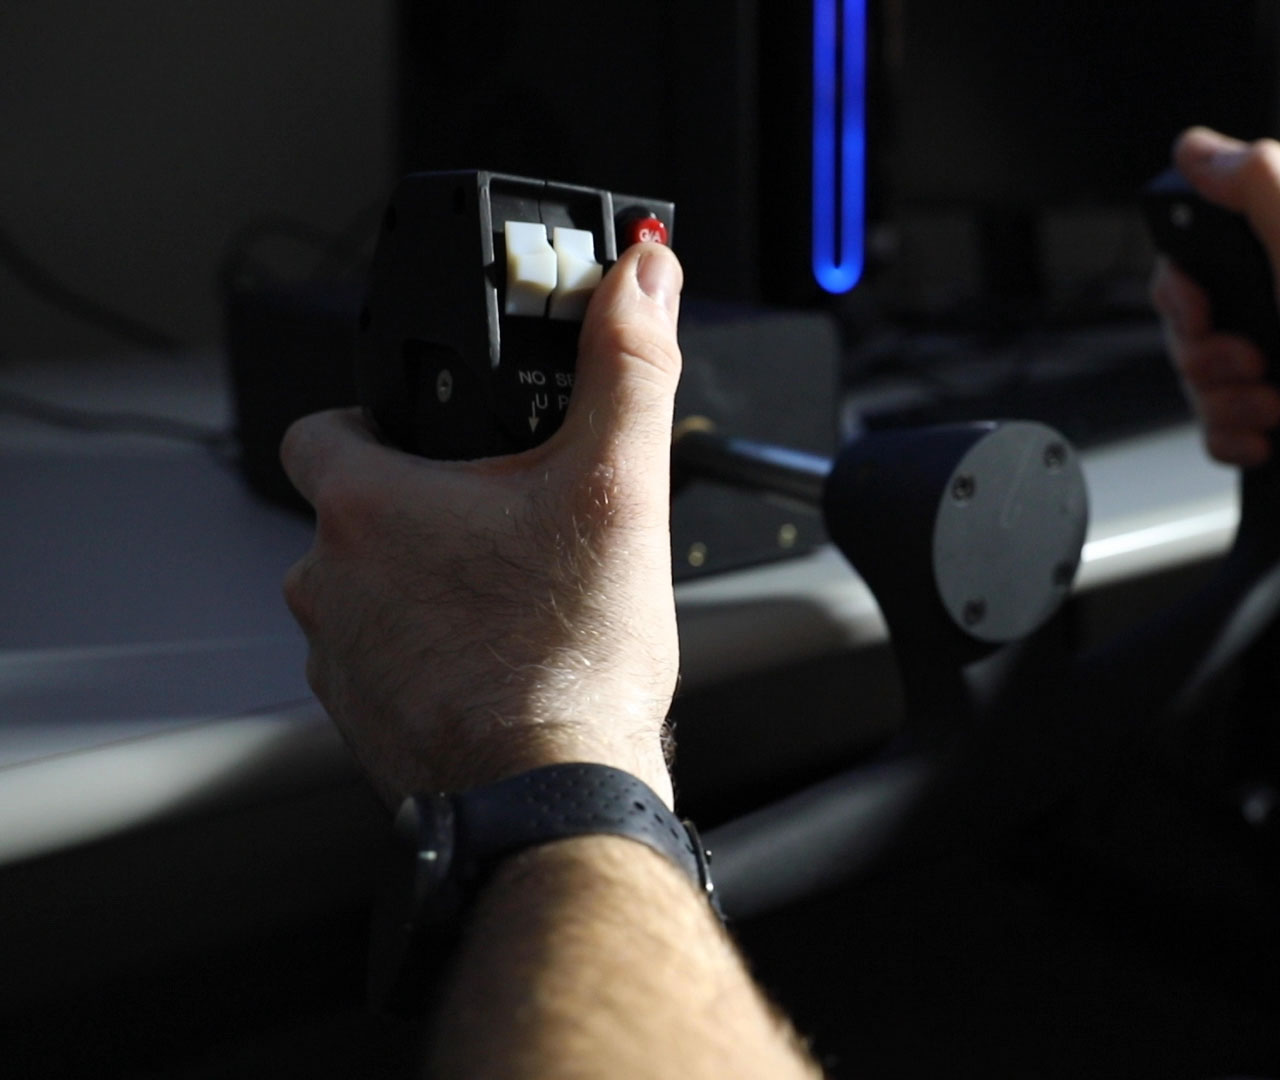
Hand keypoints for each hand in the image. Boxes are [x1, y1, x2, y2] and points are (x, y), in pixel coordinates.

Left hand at [281, 243, 683, 807]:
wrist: (553, 793)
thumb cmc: (571, 655)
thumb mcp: (618, 483)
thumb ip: (627, 365)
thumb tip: (641, 277)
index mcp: (369, 505)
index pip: (326, 426)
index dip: (378, 420)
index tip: (436, 435)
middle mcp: (330, 580)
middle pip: (360, 513)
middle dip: (428, 511)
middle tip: (511, 524)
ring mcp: (339, 659)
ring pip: (373, 592)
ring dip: (428, 587)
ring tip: (517, 600)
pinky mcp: (363, 722)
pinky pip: (388, 664)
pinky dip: (435, 656)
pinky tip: (505, 661)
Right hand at [1152, 127, 1279, 513]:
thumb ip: (1259, 190)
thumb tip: (1198, 148)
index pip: (1194, 259)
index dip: (1182, 290)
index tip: (1202, 311)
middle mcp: (1277, 304)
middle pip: (1187, 328)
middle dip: (1209, 357)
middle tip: (1255, 361)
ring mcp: (1276, 359)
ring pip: (1200, 384)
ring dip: (1228, 404)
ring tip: (1276, 404)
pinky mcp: (1275, 412)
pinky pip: (1219, 427)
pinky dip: (1236, 437)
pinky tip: (1269, 436)